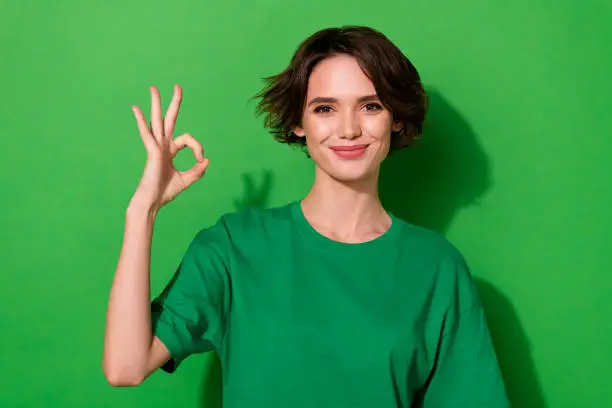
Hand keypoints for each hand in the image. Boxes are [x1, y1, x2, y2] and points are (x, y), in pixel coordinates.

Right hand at [130, 85, 208, 211]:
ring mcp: (156, 147)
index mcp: (170, 151)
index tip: (201, 161)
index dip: (198, 148)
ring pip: (157, 121)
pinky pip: (147, 134)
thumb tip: (206, 160)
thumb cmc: (165, 193)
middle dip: (174, 103)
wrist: (152, 203)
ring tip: (153, 88)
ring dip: (156, 104)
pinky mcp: (152, 153)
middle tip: (177, 86)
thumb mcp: (186, 180)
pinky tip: (136, 109)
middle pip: (169, 119)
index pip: (188, 140)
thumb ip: (197, 171)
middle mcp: (162, 146)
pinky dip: (141, 122)